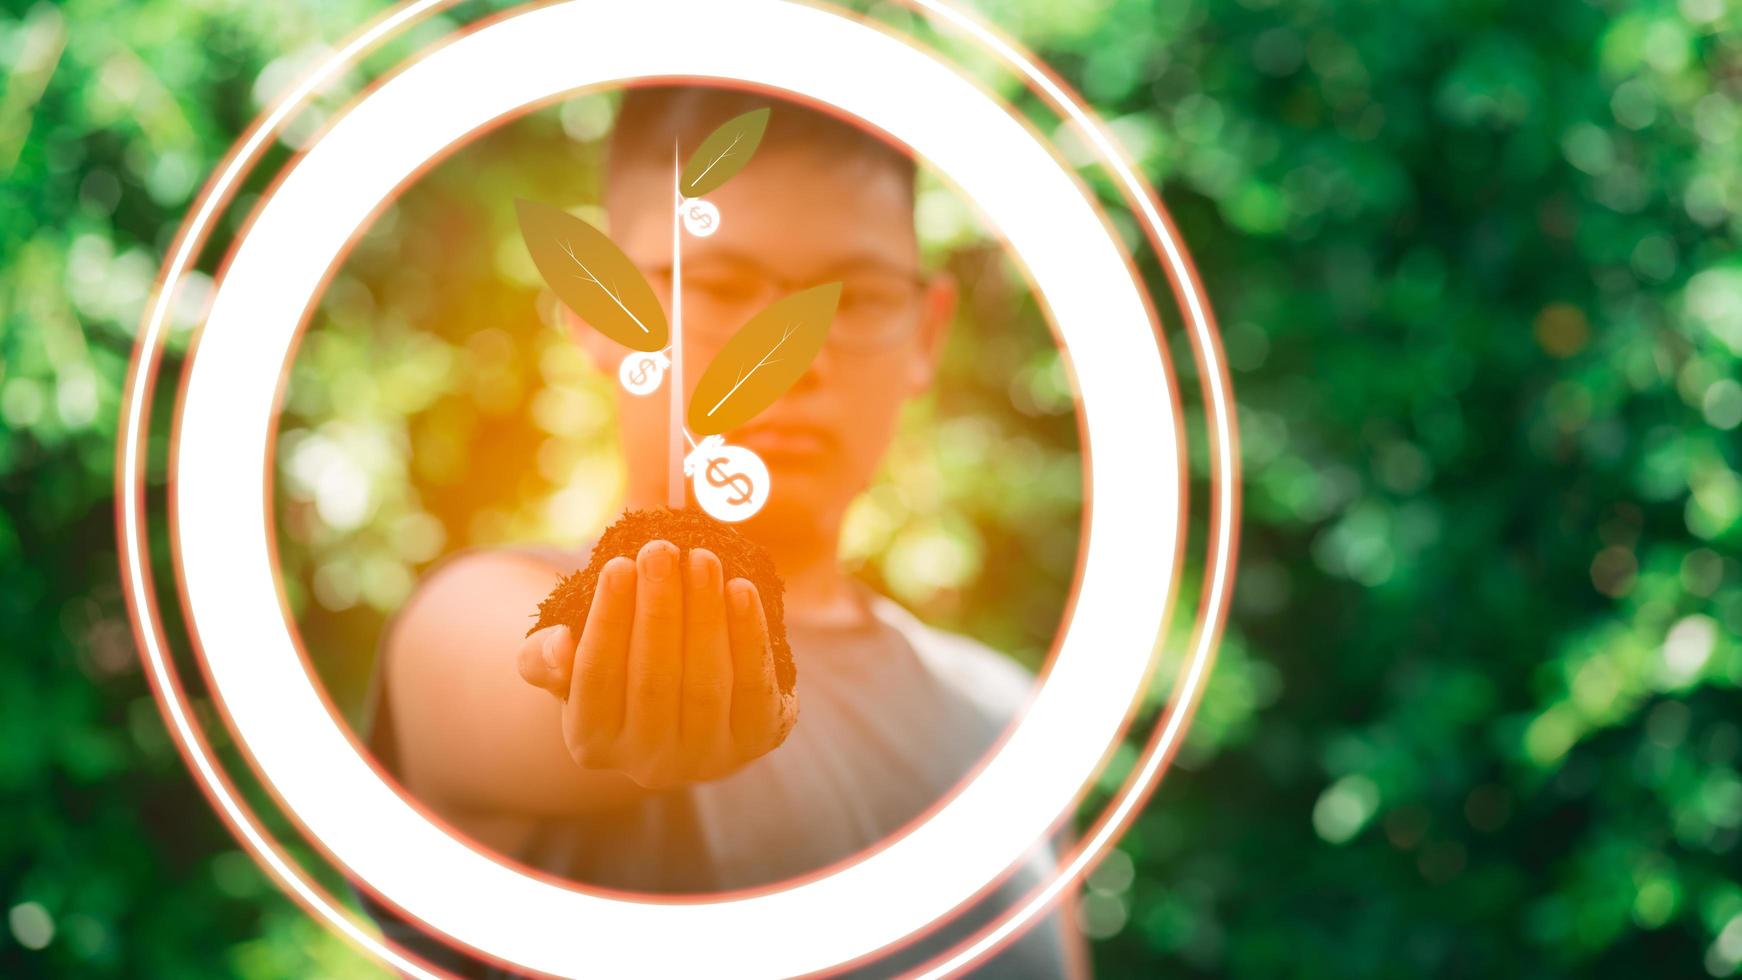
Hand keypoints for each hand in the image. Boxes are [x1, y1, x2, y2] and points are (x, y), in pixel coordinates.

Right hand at [517, 541, 796, 789]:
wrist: (687, 701)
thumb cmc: (618, 668)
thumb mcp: (570, 664)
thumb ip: (545, 657)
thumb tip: (559, 646)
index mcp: (592, 744)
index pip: (596, 678)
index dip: (608, 621)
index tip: (618, 564)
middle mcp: (648, 764)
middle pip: (654, 680)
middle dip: (659, 608)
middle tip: (660, 550)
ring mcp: (707, 758)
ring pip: (705, 683)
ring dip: (705, 614)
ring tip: (702, 559)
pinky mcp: (758, 738)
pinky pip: (755, 687)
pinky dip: (749, 637)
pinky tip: (742, 589)